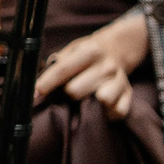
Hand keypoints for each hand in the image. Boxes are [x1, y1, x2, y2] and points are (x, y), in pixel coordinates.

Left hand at [35, 11, 150, 119]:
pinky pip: (118, 112)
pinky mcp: (129, 94)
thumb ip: (57, 62)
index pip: (63, 70)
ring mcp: (119, 81)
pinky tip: (101, 108)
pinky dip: (108, 114)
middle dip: (67, 93)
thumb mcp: (72, 50)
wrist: (118, 49)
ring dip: (89, 103)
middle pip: (76, 91)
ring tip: (86, 97)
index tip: (34, 94)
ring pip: (100, 101)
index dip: (46, 83)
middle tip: (68, 90)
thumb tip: (39, 78)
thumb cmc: (87, 53)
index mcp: (88, 52)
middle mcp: (106, 66)